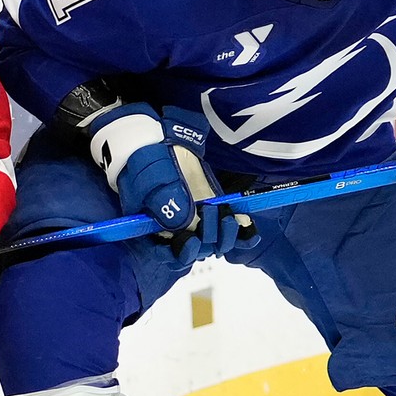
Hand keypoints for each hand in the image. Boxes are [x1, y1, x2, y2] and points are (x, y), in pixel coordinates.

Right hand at [155, 106, 246, 263]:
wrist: (163, 140)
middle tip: (209, 212)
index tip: (191, 241)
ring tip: (226, 217)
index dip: (180, 254)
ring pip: (214, 243)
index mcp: (152, 230)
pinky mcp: (214, 212)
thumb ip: (164, 200)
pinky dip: (243, 233)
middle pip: (194, 251)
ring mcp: (196, 223)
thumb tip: (185, 221)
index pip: (166, 255)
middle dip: (206, 238)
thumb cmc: (148, 160)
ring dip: (224, 235)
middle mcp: (175, 232)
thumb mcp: (150, 178)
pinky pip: (232, 232)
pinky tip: (246, 224)